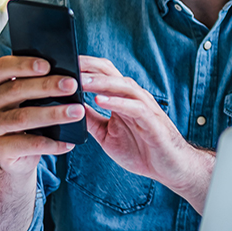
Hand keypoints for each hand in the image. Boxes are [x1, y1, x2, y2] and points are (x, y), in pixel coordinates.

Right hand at [0, 55, 81, 176]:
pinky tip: (69, 143)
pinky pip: (27, 145)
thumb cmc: (27, 114)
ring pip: (23, 117)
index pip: (3, 67)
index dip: (24, 64)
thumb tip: (74, 76)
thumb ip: (43, 84)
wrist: (12, 153)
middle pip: (16, 90)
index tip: (47, 65)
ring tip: (78, 112)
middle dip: (46, 86)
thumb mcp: (30, 97)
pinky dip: (51, 143)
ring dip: (53, 114)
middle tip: (72, 85)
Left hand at [80, 55, 214, 211]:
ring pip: (122, 86)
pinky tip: (100, 100)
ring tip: (81, 80)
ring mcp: (144, 107)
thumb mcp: (106, 134)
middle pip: (110, 73)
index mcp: (122, 98)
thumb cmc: (140, 150)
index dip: (83, 67)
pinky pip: (134, 107)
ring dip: (100, 82)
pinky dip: (117, 102)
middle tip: (67, 63)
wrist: (170, 167)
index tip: (61, 62)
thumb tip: (69, 107)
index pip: (101, 74)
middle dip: (88, 67)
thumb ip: (91, 119)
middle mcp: (133, 97)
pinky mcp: (152, 121)